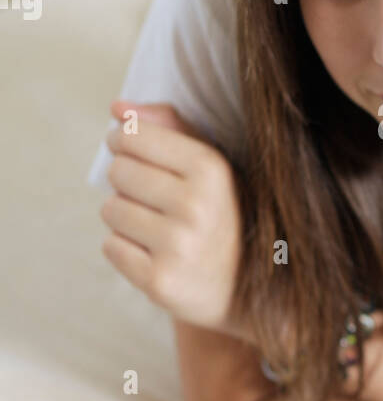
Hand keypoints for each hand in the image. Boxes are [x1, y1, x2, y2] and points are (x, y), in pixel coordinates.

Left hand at [98, 101, 244, 333]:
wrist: (254, 293)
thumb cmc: (225, 217)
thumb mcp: (214, 167)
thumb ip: (170, 128)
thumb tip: (117, 108)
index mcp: (212, 170)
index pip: (133, 136)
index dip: (124, 139)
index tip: (131, 148)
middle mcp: (195, 206)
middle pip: (118, 171)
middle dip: (126, 179)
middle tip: (152, 195)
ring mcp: (177, 247)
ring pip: (110, 209)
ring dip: (124, 215)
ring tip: (156, 226)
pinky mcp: (160, 282)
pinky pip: (111, 246)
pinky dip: (125, 247)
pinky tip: (154, 252)